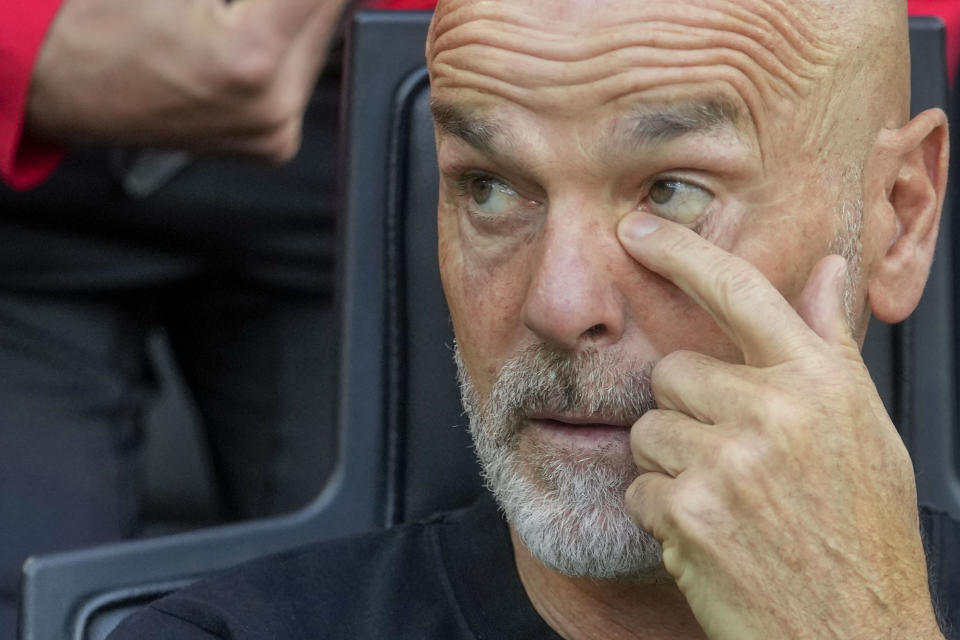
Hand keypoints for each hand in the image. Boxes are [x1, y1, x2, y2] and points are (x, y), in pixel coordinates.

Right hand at [27, 0, 346, 159]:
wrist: (65, 84)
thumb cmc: (100, 23)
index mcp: (250, 58)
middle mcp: (272, 107)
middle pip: (328, 11)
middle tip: (253, 2)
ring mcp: (275, 131)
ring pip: (319, 41)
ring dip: (298, 10)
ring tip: (244, 11)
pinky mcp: (275, 143)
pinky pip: (300, 74)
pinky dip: (287, 42)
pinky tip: (247, 28)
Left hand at [617, 212, 942, 638]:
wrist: (856, 634)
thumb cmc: (862, 535)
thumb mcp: (863, 431)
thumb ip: (828, 347)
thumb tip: (827, 272)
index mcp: (820, 384)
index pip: (743, 292)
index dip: (683, 253)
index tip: (639, 229)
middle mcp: (775, 412)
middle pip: (673, 373)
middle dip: (686, 411)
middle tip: (728, 459)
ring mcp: (729, 461)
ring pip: (648, 429)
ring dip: (671, 464)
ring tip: (725, 502)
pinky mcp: (690, 510)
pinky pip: (638, 485)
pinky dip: (661, 512)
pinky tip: (710, 536)